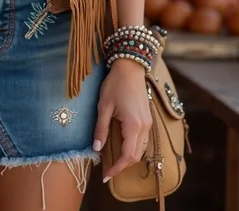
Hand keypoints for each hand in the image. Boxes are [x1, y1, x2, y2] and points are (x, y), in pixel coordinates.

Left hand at [93, 60, 151, 181]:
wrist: (130, 67)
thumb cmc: (115, 84)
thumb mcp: (104, 106)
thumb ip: (101, 128)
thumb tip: (96, 148)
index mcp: (133, 126)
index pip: (127, 156)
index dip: (117, 168)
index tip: (106, 175)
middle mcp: (144, 127)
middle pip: (136, 156)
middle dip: (122, 166)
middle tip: (108, 170)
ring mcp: (148, 123)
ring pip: (141, 149)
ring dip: (129, 157)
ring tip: (113, 160)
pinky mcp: (147, 118)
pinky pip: (142, 140)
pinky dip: (133, 148)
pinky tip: (122, 146)